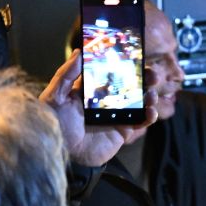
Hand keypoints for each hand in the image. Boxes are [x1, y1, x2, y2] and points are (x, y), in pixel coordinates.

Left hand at [40, 50, 156, 167]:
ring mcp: (116, 115)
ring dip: (150, 95)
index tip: (137, 54)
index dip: (125, 63)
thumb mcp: (55, 96)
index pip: (112, 71)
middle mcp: (106, 100)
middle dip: (144, 77)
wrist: (60, 154)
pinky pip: (140, 122)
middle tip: (152, 73)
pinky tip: (151, 112)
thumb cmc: (53, 124)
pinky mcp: (122, 131)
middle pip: (131, 84)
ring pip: (139, 101)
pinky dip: (149, 116)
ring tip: (152, 93)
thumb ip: (65, 74)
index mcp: (92, 88)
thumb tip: (78, 52)